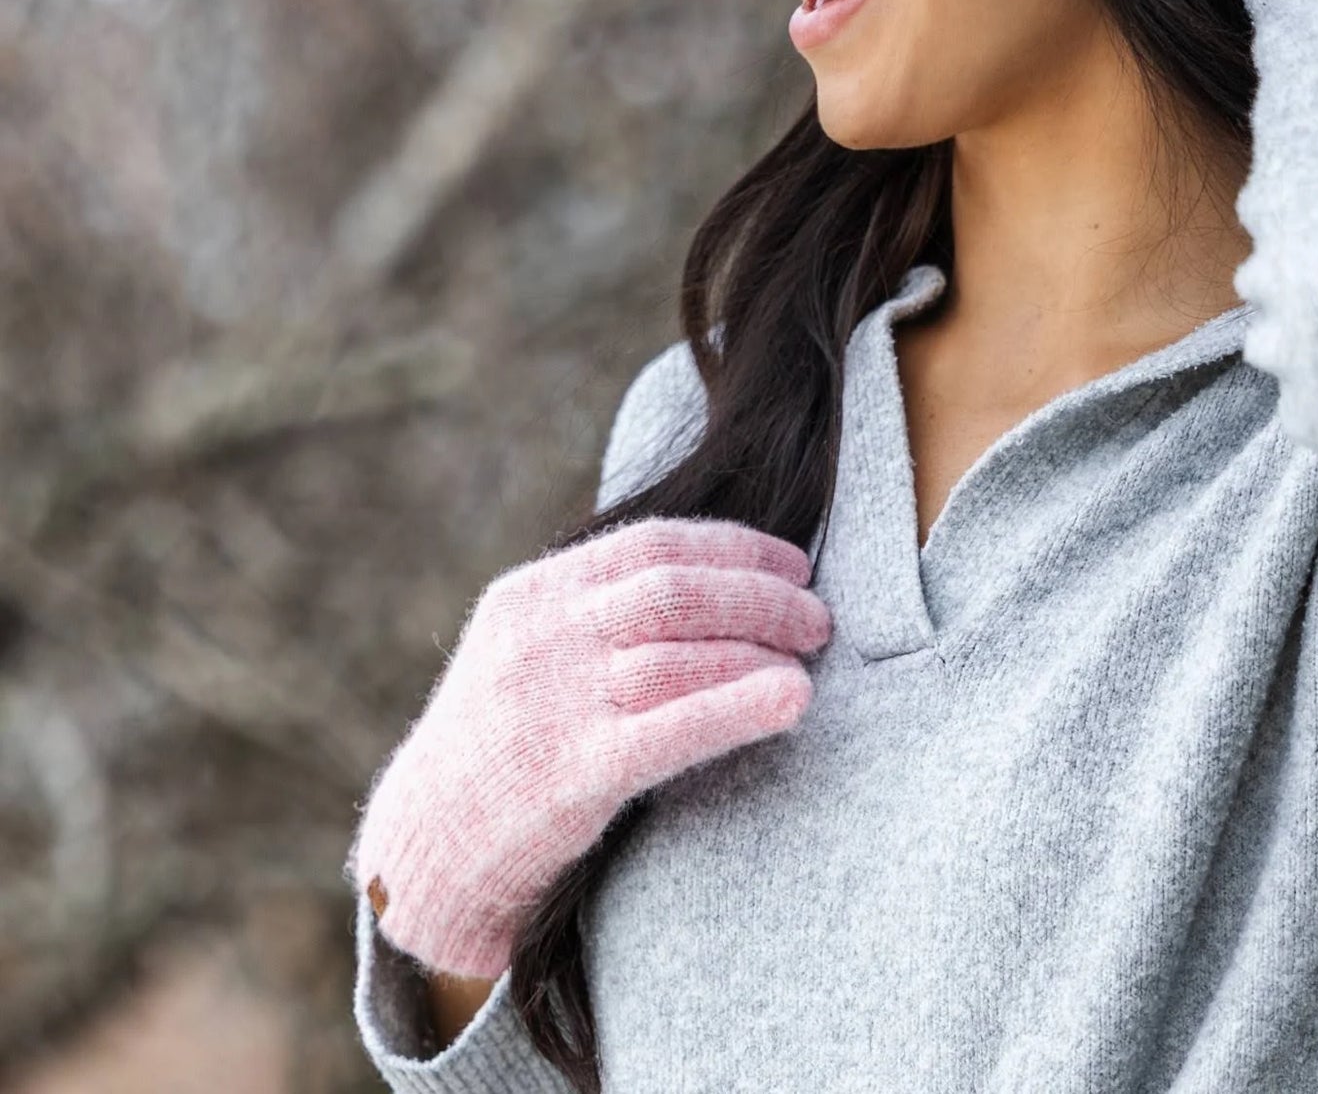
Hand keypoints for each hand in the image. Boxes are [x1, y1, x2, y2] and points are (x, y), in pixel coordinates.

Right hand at [349, 516, 831, 980]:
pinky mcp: (571, 774)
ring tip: (809, 660)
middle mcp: (543, 638)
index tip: (793, 563)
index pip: (654, 544)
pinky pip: (672, 729)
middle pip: (676, 590)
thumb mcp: (522, 651)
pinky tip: (791, 699)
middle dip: (762, 596)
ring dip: (761, 648)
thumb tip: (710, 576)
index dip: (737, 548)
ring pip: (681, 652)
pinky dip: (740, 705)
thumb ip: (594, 610)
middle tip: (817, 618)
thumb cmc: (495, 747)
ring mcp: (554, 703)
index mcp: (532, 594)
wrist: (420, 852)